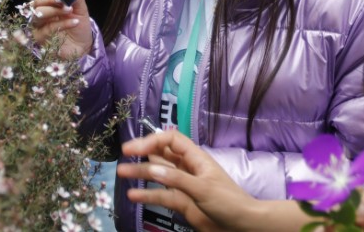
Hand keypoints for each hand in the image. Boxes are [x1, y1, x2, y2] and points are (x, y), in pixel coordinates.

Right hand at [30, 0, 91, 58]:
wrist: (83, 46)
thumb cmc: (79, 27)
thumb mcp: (81, 9)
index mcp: (49, 6)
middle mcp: (42, 15)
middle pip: (37, 3)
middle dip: (51, 0)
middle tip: (65, 2)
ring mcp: (39, 27)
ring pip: (38, 15)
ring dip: (55, 11)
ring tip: (70, 11)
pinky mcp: (40, 39)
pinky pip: (47, 29)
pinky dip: (62, 24)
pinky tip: (74, 22)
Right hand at [119, 130, 308, 231]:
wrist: (241, 225)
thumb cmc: (228, 201)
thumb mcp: (203, 188)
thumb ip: (177, 179)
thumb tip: (151, 168)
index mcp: (195, 157)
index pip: (170, 140)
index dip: (152, 140)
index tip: (134, 148)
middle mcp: (187, 168)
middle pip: (162, 155)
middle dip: (143, 153)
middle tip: (123, 155)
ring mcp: (183, 185)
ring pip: (158, 175)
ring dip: (141, 173)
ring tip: (122, 173)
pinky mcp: (181, 202)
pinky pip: (161, 195)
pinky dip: (148, 195)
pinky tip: (133, 196)